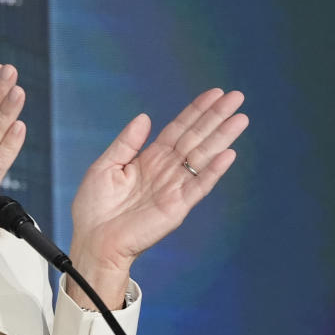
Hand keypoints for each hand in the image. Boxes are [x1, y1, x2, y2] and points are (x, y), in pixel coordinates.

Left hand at [66, 89, 247, 308]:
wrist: (94, 241)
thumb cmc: (94, 208)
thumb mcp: (105, 166)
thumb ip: (126, 142)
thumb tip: (145, 117)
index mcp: (149, 159)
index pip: (178, 129)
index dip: (196, 111)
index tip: (214, 94)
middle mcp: (165, 170)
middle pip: (196, 137)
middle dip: (216, 117)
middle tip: (237, 97)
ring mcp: (174, 187)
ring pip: (203, 156)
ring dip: (222, 137)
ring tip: (240, 119)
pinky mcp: (177, 207)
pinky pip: (199, 185)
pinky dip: (214, 170)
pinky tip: (228, 154)